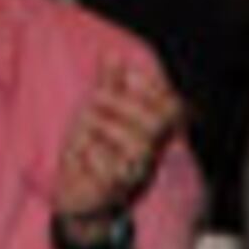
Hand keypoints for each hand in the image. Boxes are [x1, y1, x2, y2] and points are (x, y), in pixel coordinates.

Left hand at [51, 58, 184, 235]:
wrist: (75, 194)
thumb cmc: (89, 151)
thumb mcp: (94, 113)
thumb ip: (106, 86)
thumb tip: (111, 54)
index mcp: (149, 131)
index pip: (174, 108)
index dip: (156, 88)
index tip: (127, 75)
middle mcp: (149, 152)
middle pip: (155, 123)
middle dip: (122, 103)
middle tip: (94, 99)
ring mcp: (135, 173)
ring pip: (136, 144)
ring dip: (103, 127)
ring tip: (85, 128)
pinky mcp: (116, 190)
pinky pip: (110, 168)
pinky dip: (91, 154)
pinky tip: (83, 156)